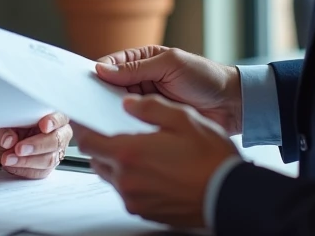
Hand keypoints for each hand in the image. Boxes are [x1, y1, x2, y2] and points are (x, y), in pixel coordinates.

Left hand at [0, 113, 72, 179]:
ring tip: (8, 158)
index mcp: (49, 114)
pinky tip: (11, 165)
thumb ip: (3, 130)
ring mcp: (52, 151)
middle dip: (38, 146)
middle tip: (19, 148)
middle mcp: (55, 132)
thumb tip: (8, 139)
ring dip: (27, 161)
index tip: (43, 126)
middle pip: (57, 140)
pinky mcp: (45, 166)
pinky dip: (24, 170)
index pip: (60, 116)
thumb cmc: (2, 126)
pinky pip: (40, 172)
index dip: (54, 121)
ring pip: (50, 159)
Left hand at [75, 95, 237, 229]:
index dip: (84, 127)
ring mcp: (134, 199)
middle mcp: (126, 179)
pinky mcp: (145, 211)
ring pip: (110, 176)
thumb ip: (150, 107)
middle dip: (100, 143)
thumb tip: (128, 103)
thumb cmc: (210, 159)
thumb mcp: (183, 118)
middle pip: (96, 158)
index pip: (88, 140)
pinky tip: (150, 168)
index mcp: (129, 153)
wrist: (230, 196)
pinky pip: (126, 191)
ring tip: (136, 149)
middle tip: (112, 130)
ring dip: (115, 161)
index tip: (85, 119)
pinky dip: (130, 178)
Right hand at [94, 45, 242, 134]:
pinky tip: (118, 129)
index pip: (111, 64)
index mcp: (143, 60)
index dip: (96, 72)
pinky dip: (125, 125)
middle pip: (110, 87)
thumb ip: (137, 68)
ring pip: (119, 106)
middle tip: (87, 104)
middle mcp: (141, 80)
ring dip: (111, 111)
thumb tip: (102, 69)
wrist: (232, 104)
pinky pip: (133, 122)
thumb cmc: (205, 77)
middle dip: (99, 94)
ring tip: (99, 118)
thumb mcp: (170, 65)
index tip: (81, 82)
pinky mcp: (153, 120)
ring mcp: (147, 101)